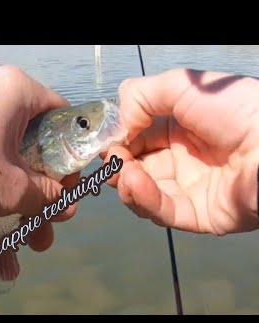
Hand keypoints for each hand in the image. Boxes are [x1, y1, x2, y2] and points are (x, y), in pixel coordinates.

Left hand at [0, 65, 79, 250]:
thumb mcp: (9, 186)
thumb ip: (45, 196)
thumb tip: (66, 204)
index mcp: (18, 94)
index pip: (61, 121)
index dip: (69, 160)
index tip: (65, 193)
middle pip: (29, 155)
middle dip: (35, 205)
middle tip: (39, 239)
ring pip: (0, 172)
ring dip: (6, 219)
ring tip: (7, 262)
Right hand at [104, 68, 258, 234]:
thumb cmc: (238, 111)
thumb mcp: (183, 86)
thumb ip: (139, 96)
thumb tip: (115, 126)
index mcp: (179, 129)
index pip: (136, 138)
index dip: (118, 140)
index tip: (106, 141)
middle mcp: (181, 159)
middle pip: (135, 168)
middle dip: (117, 165)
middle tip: (113, 160)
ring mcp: (189, 188)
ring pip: (143, 194)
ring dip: (126, 183)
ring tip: (124, 171)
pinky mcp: (198, 215)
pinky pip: (163, 211)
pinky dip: (143, 199)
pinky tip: (133, 182)